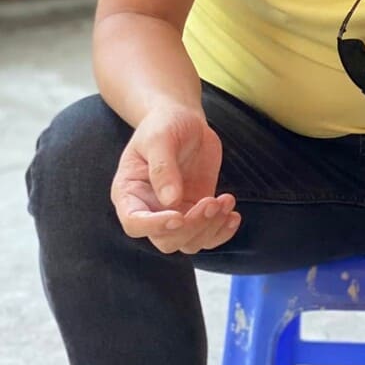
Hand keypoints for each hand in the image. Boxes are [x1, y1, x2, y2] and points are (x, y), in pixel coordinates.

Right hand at [111, 104, 240, 253]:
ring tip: (226, 199)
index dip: (155, 226)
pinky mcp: (197, 213)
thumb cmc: (164, 125)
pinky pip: (209, 236)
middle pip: (166, 241)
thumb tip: (170, 201)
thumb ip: (163, 168)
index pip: (134, 223)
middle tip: (211, 201)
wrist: (185, 121)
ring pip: (190, 243)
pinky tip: (234, 214)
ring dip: (211, 228)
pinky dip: (223, 231)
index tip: (179, 216)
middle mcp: (150, 209)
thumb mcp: (159, 138)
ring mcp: (175, 214)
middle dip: (192, 228)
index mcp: (130, 192)